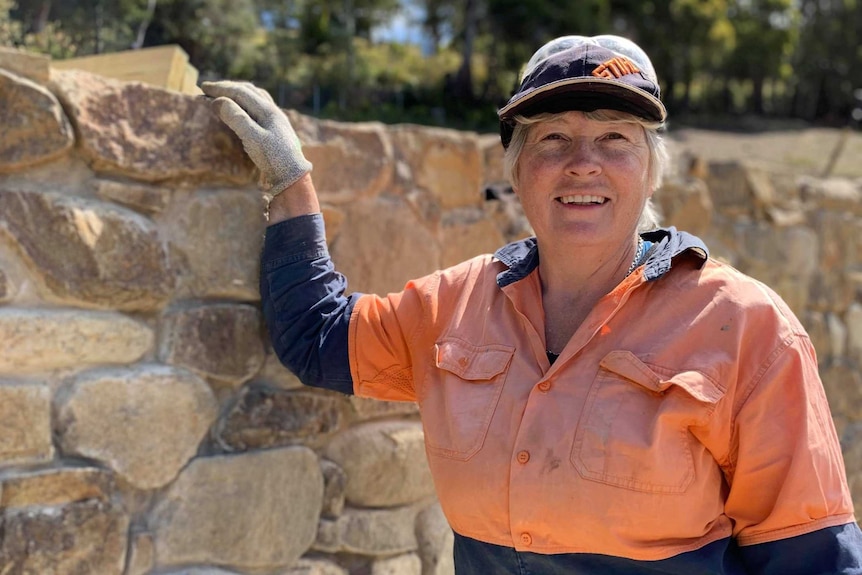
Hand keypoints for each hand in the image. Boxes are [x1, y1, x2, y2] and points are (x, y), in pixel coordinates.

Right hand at [201, 80, 311, 195]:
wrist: (294, 177)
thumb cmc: (274, 158)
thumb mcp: (252, 138)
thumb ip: (236, 118)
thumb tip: (217, 101)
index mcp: (268, 110)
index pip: (240, 92)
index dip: (221, 89)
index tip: (202, 88)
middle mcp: (273, 111)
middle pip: (248, 91)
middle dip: (227, 88)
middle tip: (208, 89)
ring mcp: (276, 120)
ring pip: (255, 98)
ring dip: (237, 93)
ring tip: (223, 94)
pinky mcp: (276, 129)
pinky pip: (259, 107)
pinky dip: (246, 103)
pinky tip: (242, 109)